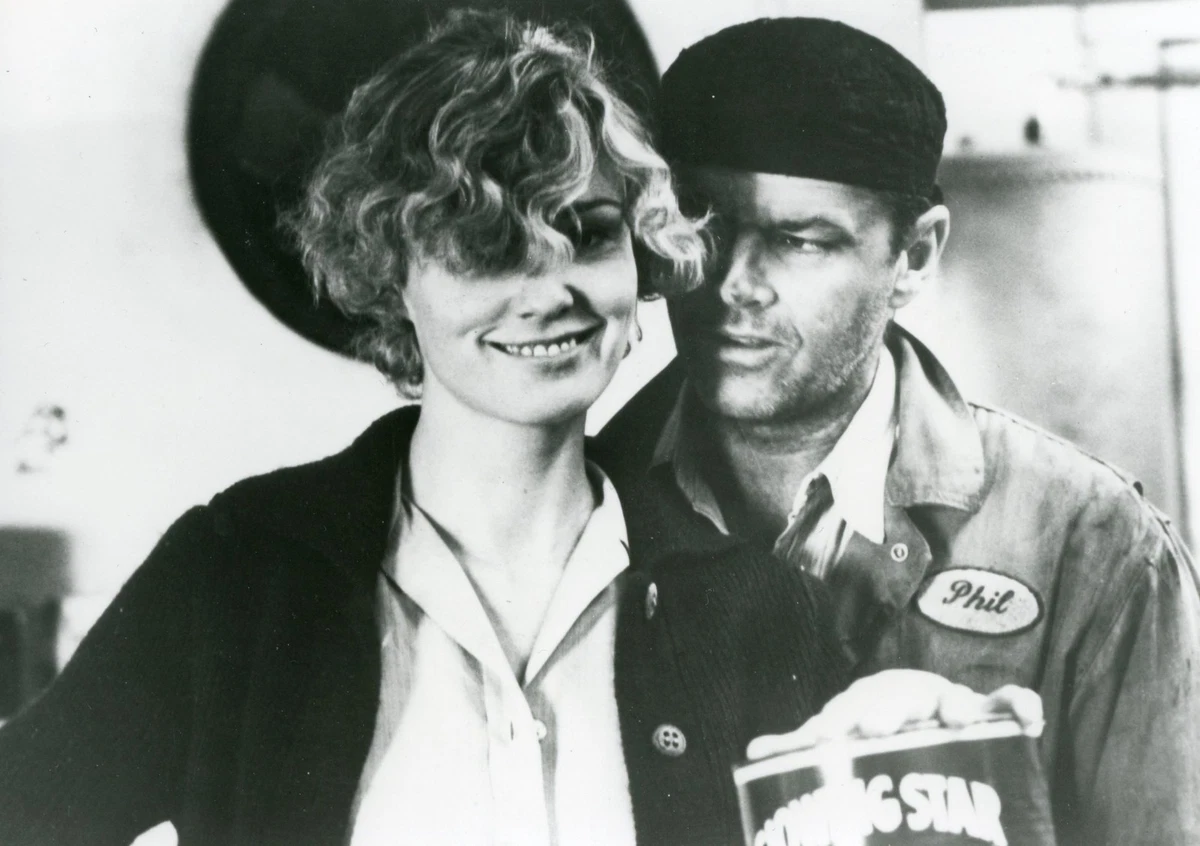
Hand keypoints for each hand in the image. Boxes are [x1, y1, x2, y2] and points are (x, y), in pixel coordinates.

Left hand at [746, 669, 1042, 760]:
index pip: (851, 712)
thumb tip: (754, 752)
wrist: (914, 701)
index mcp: (868, 704)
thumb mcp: (836, 729)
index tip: (830, 741)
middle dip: (891, 714)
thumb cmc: (870, 720)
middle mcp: (907, 698)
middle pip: (901, 702)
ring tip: (957, 719)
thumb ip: (799, 744)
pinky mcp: (985, 712)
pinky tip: (1029, 719)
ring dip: (956, 705)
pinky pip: (1006, 703)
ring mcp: (947, 702)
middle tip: (881, 731)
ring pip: (954, 698)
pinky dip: (1018, 705)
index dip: (840, 726)